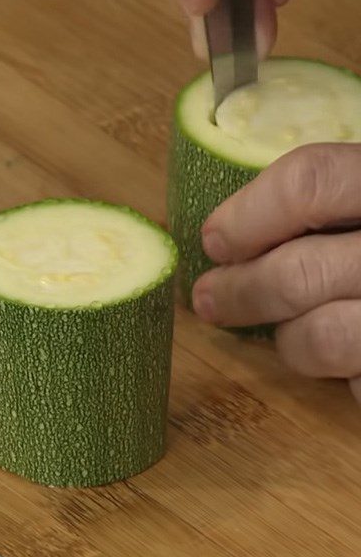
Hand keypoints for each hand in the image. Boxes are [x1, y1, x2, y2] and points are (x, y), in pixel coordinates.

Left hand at [191, 144, 360, 401]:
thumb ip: (338, 202)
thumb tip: (229, 235)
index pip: (310, 180)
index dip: (248, 213)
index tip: (215, 239)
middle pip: (300, 267)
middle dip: (240, 290)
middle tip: (209, 299)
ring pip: (321, 336)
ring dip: (286, 341)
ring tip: (282, 334)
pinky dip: (344, 376)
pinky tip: (350, 361)